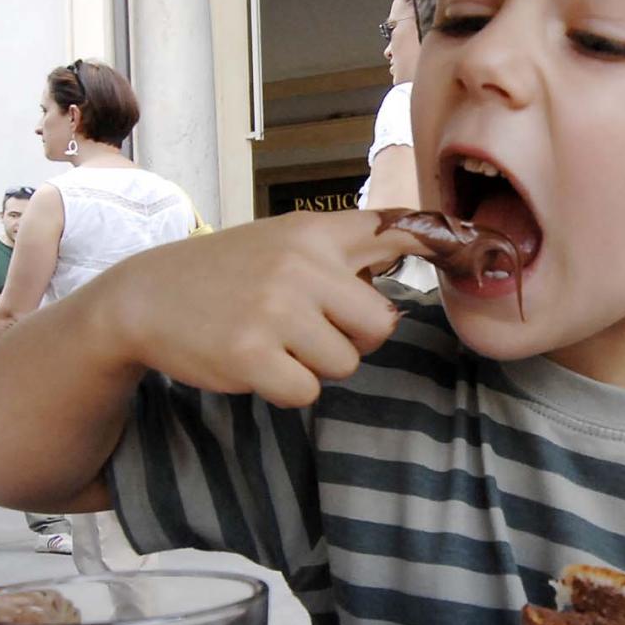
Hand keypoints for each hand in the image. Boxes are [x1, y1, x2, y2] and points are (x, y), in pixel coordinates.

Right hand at [90, 208, 429, 407]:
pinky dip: (286, 389)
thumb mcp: (284, 241)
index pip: (397, 232)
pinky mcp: (251, 354)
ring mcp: (275, 310)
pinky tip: (256, 364)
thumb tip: (422, 244)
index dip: (446, 245)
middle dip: (352, 340)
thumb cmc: (226, 274)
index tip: (480, 253)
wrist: (145, 298)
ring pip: (344, 364)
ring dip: (315, 367)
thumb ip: (346, 247)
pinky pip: (307, 392)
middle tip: (308, 332)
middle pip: (379, 325)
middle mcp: (300, 265)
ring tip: (274, 344)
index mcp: (313, 232)